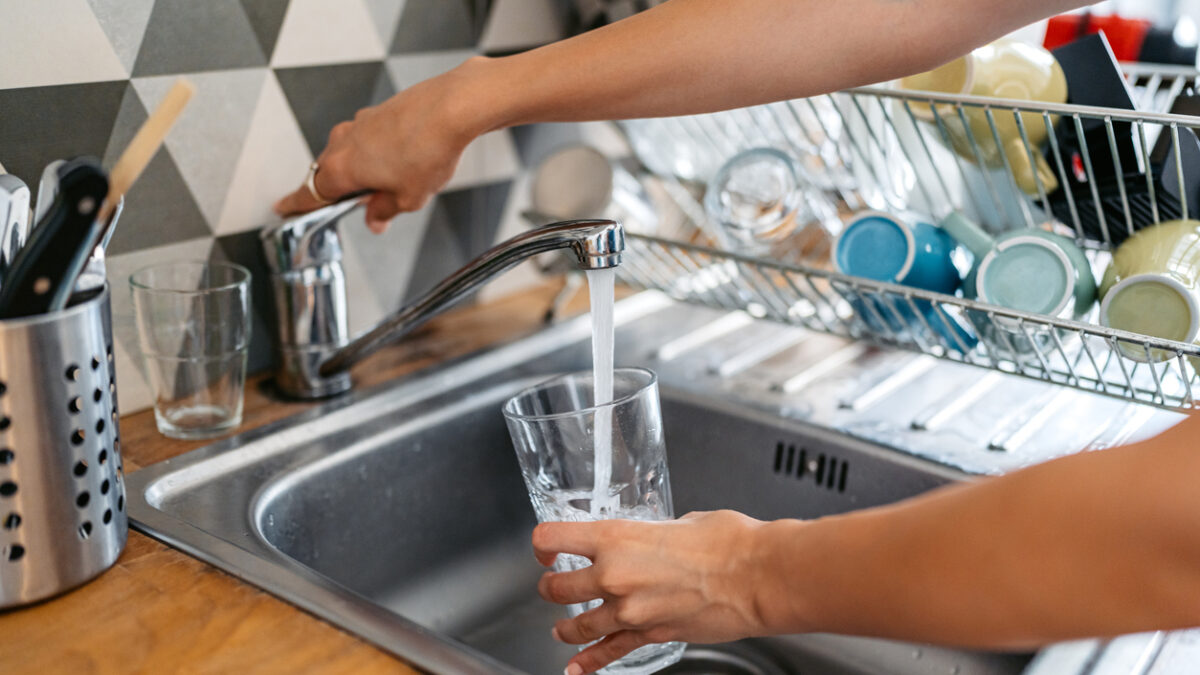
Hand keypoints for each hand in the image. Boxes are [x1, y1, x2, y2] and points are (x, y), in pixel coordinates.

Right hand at [273, 57, 491, 232]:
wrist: (451, 107)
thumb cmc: (428, 150)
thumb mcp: (407, 198)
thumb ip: (384, 211)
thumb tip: (375, 220)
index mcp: (340, 169)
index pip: (309, 194)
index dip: (296, 205)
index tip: (284, 208)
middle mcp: (343, 142)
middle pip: (329, 172)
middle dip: (341, 190)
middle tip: (356, 205)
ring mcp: (360, 123)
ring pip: (350, 154)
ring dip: (363, 170)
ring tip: (392, 184)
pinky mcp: (379, 111)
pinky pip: (369, 139)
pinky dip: (377, 152)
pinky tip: (402, 160)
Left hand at [532, 510, 770, 673]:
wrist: (756, 577)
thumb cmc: (728, 542)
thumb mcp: (680, 522)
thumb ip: (655, 533)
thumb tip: (656, 537)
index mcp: (616, 537)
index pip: (553, 537)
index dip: (542, 543)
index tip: (545, 547)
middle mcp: (614, 575)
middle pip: (556, 587)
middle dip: (551, 586)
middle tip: (553, 584)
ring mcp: (629, 610)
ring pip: (577, 625)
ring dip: (565, 626)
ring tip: (562, 626)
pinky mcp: (650, 635)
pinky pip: (610, 651)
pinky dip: (590, 661)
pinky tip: (577, 668)